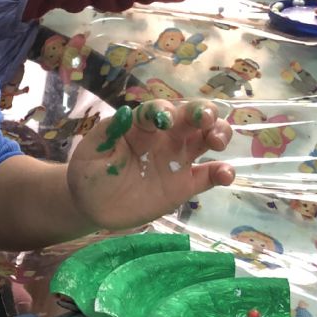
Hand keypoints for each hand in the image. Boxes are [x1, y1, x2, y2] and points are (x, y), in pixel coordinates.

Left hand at [67, 100, 233, 230]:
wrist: (92, 205)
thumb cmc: (90, 172)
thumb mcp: (90, 151)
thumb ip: (106, 134)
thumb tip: (125, 114)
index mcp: (141, 125)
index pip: (157, 111)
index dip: (164, 111)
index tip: (165, 118)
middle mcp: (164, 137)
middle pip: (190, 117)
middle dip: (203, 113)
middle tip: (207, 120)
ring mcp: (177, 160)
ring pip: (206, 139)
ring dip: (219, 133)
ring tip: (218, 142)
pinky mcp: (184, 185)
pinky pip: (208, 176)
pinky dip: (222, 173)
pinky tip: (226, 175)